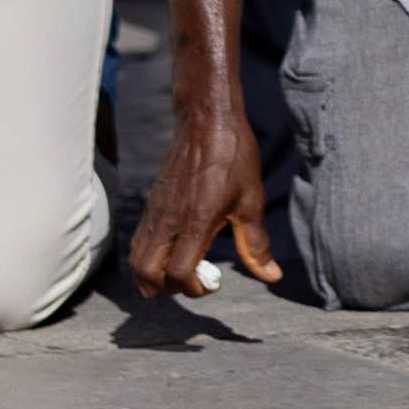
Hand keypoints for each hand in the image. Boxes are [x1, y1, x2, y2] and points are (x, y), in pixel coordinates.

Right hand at [120, 96, 282, 303]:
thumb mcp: (251, 201)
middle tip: (193, 279)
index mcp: (196, 221)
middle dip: (168, 289)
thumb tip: (271, 276)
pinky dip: (147, 258)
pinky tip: (171, 252)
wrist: (206, 119)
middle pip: (147, 273)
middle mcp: (169, 220)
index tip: (214, 281)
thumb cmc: (234, 157)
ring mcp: (155, 212)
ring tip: (179, 270)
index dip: (194, 289)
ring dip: (153, 276)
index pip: (178, 273)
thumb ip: (256, 244)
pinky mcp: (150, 204)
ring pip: (136, 260)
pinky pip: (138, 241)